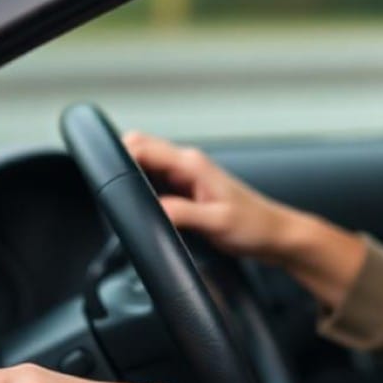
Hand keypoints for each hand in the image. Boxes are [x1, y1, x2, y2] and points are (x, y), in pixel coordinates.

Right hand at [122, 131, 295, 261]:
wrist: (276, 236)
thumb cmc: (255, 226)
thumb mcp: (217, 222)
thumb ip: (182, 213)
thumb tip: (152, 209)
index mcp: (192, 164)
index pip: (142, 145)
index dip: (118, 155)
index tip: (106, 176)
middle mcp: (188, 165)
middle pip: (140, 148)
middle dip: (119, 162)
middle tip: (109, 190)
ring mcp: (187, 177)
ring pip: (146, 164)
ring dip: (131, 175)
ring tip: (122, 198)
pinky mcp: (188, 191)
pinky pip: (156, 181)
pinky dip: (142, 188)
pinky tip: (141, 205)